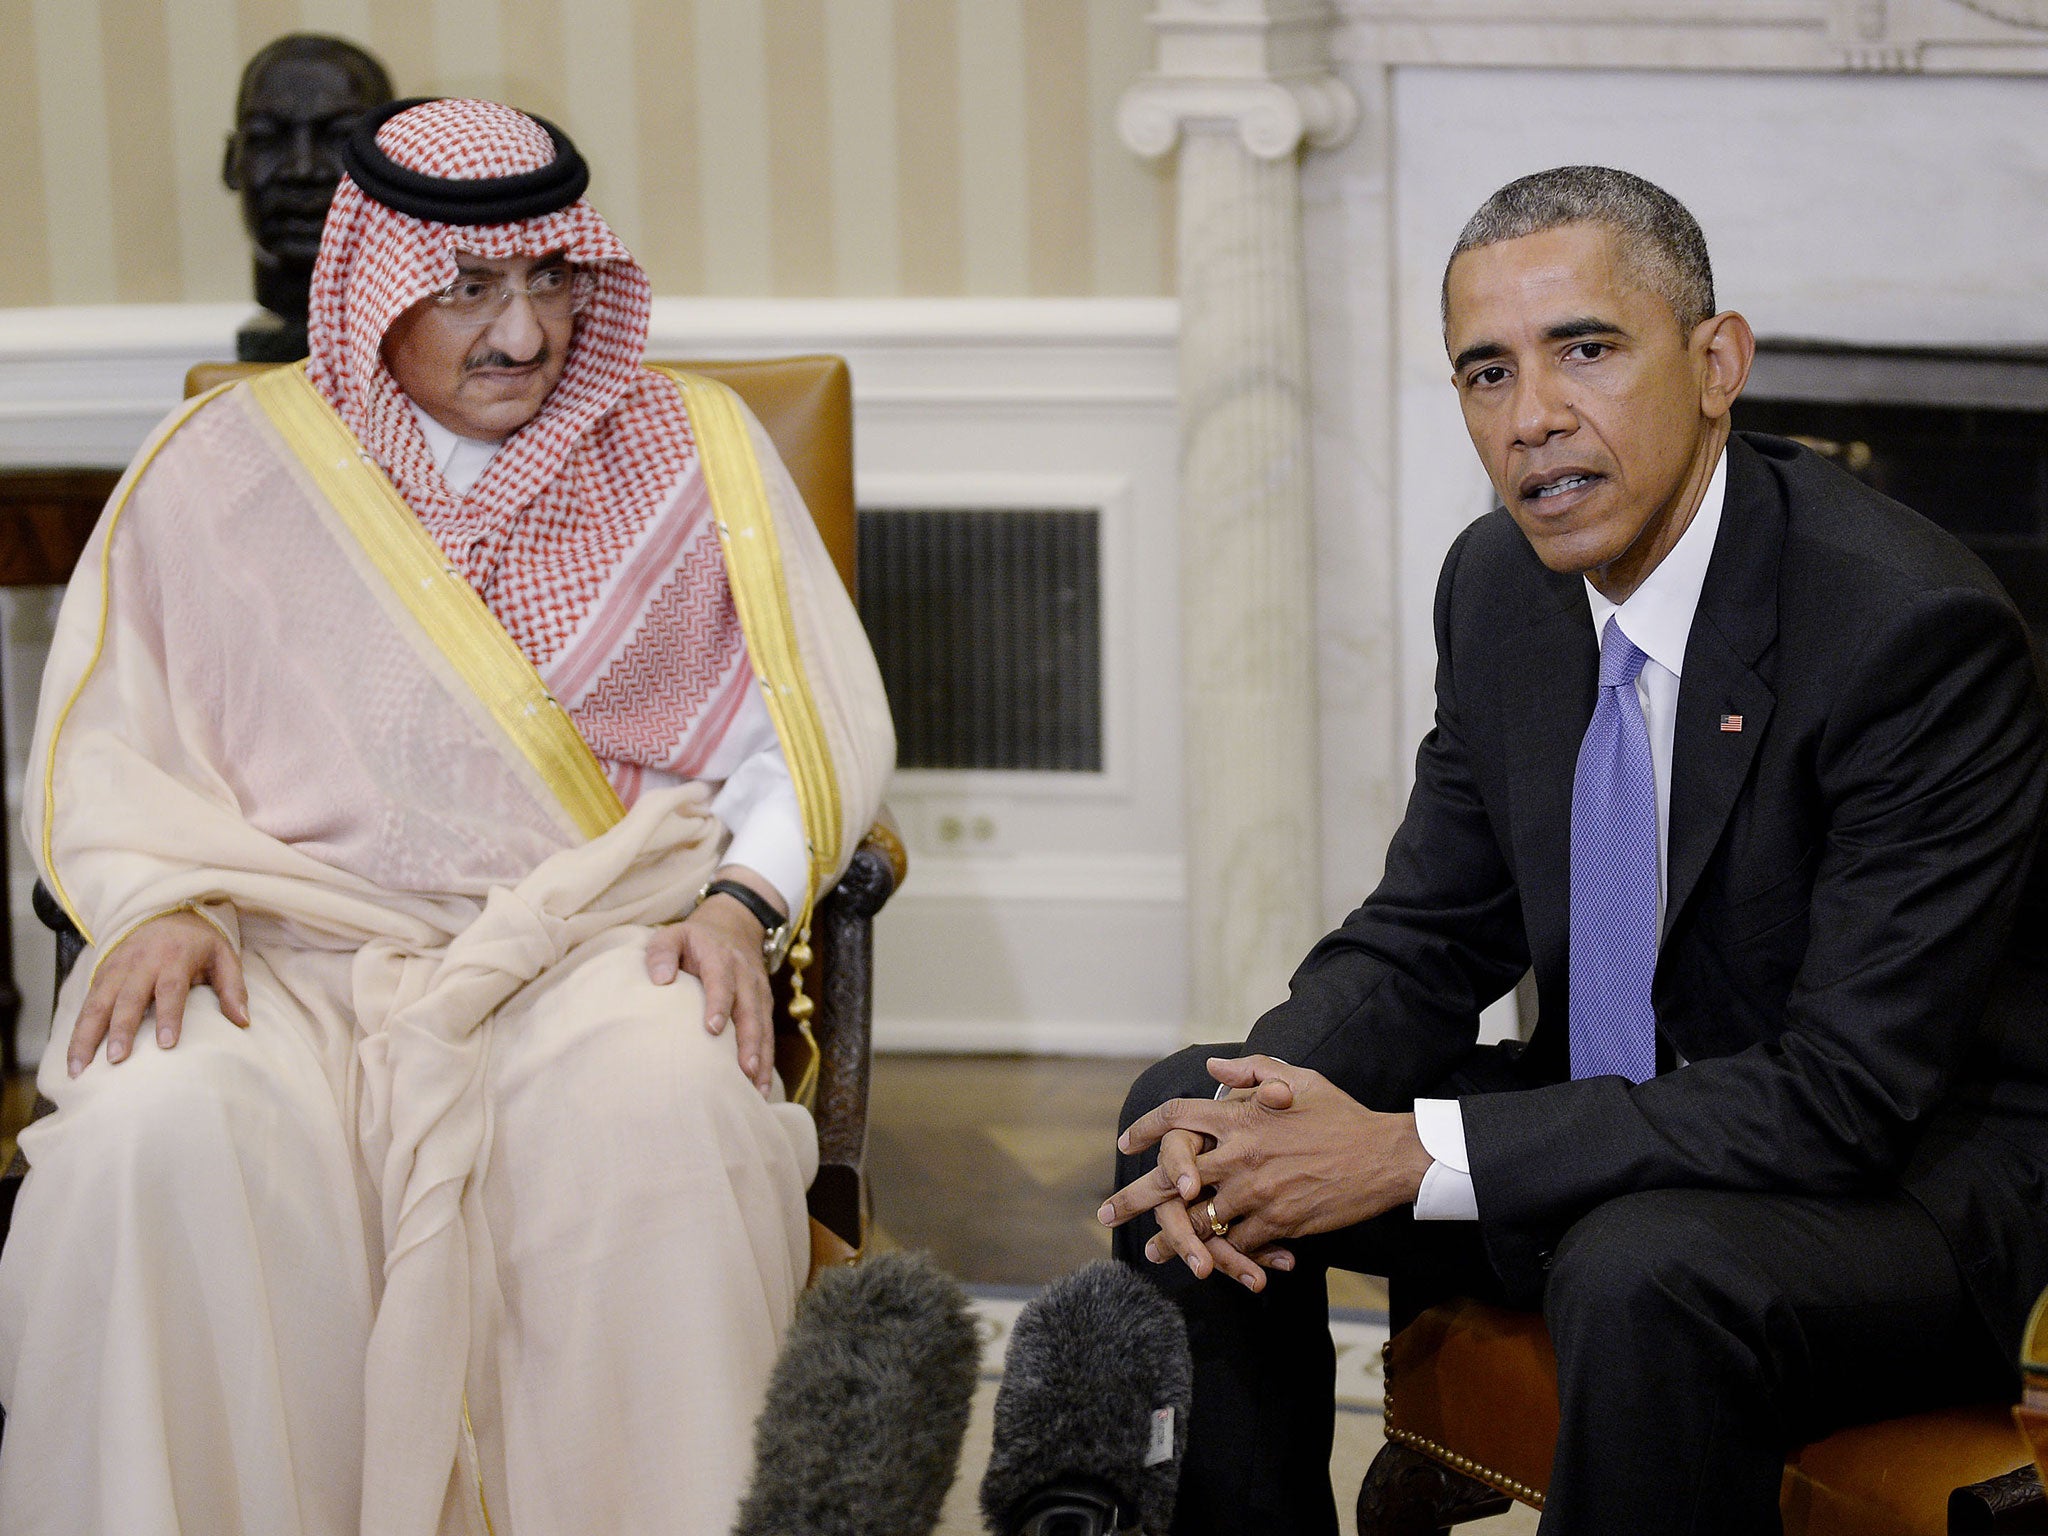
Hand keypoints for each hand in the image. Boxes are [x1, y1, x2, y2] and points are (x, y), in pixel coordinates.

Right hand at [71, 909, 248, 1076]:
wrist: (163, 910)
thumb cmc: (198, 942)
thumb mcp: (224, 956)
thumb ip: (233, 988)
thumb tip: (243, 1021)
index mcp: (175, 957)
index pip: (171, 989)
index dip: (170, 1016)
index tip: (168, 1044)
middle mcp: (141, 963)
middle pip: (128, 998)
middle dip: (121, 1030)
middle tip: (116, 1059)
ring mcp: (116, 969)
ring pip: (98, 1004)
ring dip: (86, 1036)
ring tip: (79, 1068)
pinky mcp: (100, 974)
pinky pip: (86, 1004)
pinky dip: (77, 1030)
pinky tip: (73, 1057)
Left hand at [645, 868, 783, 1097]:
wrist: (735, 924)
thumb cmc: (695, 938)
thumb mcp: (673, 934)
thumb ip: (661, 952)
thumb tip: (660, 980)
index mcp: (720, 957)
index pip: (721, 980)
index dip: (719, 1002)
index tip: (712, 1028)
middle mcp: (745, 975)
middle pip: (750, 1009)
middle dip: (749, 1040)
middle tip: (745, 1069)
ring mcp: (759, 991)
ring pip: (763, 1025)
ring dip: (762, 1056)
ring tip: (757, 1088)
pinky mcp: (765, 1005)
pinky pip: (768, 1033)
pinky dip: (767, 1060)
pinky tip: (761, 1088)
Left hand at [1100, 1055, 1432, 1287]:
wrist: (1385, 1155)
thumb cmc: (1341, 1114)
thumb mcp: (1298, 1078)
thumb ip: (1252, 1071)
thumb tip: (1211, 1071)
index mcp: (1240, 1116)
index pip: (1176, 1119)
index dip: (1145, 1130)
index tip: (1124, 1143)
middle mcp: (1240, 1155)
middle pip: (1171, 1179)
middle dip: (1134, 1197)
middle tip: (1105, 1214)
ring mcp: (1257, 1192)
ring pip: (1199, 1220)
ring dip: (1171, 1238)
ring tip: (1150, 1252)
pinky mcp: (1278, 1223)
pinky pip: (1238, 1244)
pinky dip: (1223, 1255)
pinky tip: (1207, 1264)